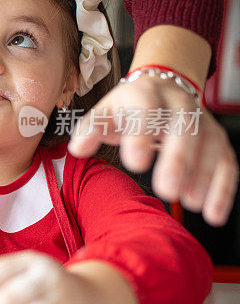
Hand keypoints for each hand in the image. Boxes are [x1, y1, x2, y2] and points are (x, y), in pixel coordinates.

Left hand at [69, 75, 238, 225]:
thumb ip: (91, 129)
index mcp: (146, 94)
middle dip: (178, 159)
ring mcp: (204, 122)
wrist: (163, 89)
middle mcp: (180, 104)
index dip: (141, 135)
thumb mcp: (106, 112)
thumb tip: (77, 148)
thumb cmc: (129, 108)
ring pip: (210, 146)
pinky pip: (228, 163)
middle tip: (167, 190)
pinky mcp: (219, 141)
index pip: (146, 109)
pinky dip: (223, 189)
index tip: (134, 164)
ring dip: (204, 176)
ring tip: (190, 203)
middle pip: (185, 128)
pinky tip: (213, 214)